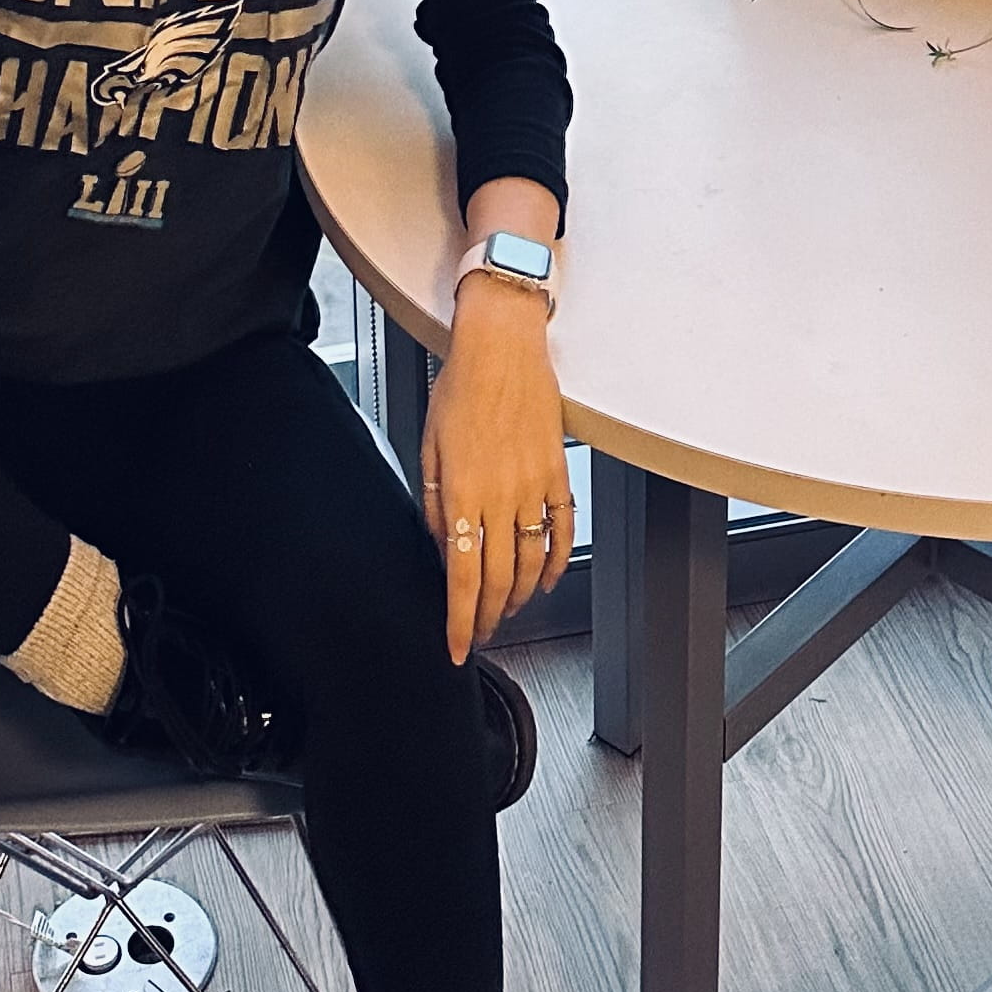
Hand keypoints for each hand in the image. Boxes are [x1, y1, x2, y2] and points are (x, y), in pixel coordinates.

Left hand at [419, 288, 574, 665]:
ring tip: (504, 610)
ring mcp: (534, 487)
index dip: (460, 620)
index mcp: (462, 491)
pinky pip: (562, 531)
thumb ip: (433, 500)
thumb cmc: (461, 385)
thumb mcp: (428, 444)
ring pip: (530, 563)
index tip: (458, 645)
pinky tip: (543, 579)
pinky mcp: (558, 474)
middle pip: (496, 579)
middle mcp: (501, 496)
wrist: (502, 345)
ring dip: (517, 596)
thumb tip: (439, 542)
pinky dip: (555, 563)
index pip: (462, 577)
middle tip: (479, 634)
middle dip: (486, 618)